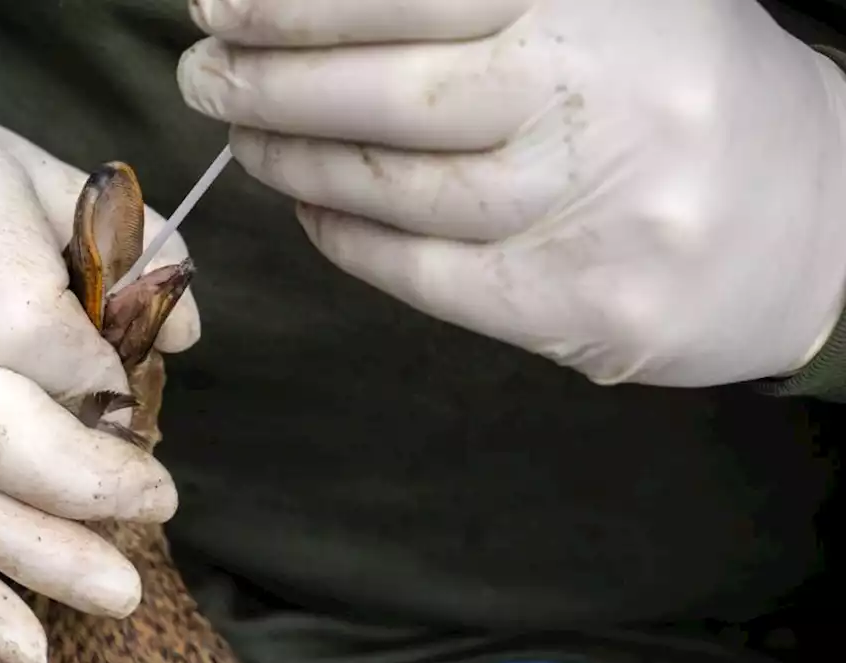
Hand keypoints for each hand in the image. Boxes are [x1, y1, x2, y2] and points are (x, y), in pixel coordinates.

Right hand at [0, 84, 199, 662]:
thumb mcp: (24, 169)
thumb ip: (117, 239)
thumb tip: (185, 330)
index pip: (20, 318)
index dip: (91, 369)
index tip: (127, 384)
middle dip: (74, 484)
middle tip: (157, 504)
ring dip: (30, 558)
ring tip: (116, 591)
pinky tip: (23, 643)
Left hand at [179, 0, 845, 386]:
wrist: (812, 220)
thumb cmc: (677, 92)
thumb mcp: (608, 1)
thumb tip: (314, 7)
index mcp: (602, 2)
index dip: (294, 2)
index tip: (220, 4)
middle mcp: (600, 99)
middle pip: (388, 94)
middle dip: (268, 84)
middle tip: (203, 75)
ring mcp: (593, 210)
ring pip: (395, 190)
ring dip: (293, 162)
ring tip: (245, 138)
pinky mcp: (580, 307)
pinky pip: (421, 273)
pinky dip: (345, 237)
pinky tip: (310, 208)